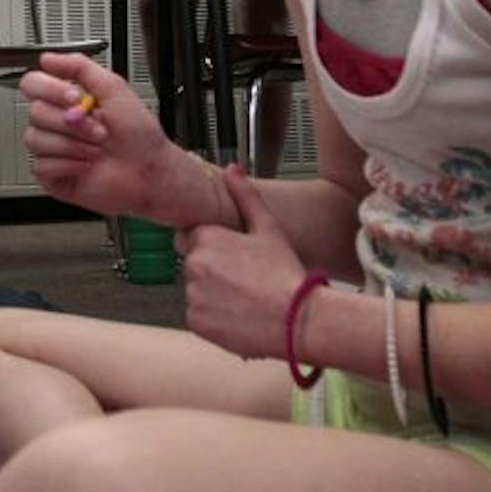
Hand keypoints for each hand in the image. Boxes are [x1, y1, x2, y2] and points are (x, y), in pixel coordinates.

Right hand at [20, 52, 195, 219]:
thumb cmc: (139, 135)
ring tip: (95, 149)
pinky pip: (42, 166)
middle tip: (98, 129)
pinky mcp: (52, 175)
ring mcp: (53, 149)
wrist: (148, 170)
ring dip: (72, 145)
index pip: (34, 84)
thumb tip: (48, 58)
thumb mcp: (114, 88)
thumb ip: (80, 67)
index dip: (50, 90)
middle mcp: (57, 123)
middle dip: (72, 123)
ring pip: (35, 139)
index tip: (76, 98)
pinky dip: (69, 164)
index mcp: (67, 100)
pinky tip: (86, 165)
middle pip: (35, 112)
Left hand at [175, 166, 309, 359]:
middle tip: (247, 280)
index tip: (242, 260)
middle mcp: (193, 265)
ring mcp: (192, 295)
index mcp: (206, 237)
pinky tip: (239, 314)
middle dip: (216, 271)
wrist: (298, 320)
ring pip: (198, 291)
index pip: (199, 238)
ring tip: (246, 298)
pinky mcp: (196, 322)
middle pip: (197, 264)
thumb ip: (246, 196)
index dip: (222, 248)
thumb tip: (232, 169)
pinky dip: (214, 317)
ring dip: (215, 294)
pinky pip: (199, 316)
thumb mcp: (269, 228)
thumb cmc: (286, 275)